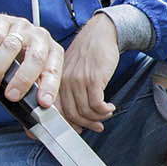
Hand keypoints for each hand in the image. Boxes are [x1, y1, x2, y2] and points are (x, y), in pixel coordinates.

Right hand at [0, 12, 61, 109]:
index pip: (54, 69)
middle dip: (23, 79)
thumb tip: (32, 117)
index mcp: (51, 50)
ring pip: (12, 47)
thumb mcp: (25, 72)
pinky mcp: (1, 20)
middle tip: (11, 95)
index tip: (43, 102)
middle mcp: (39, 36)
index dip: (49, 87)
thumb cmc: (12, 57)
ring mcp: (21, 26)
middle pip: (36, 57)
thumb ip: (31, 89)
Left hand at [59, 14, 120, 131]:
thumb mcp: (72, 70)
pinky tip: (110, 107)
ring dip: (98, 118)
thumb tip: (75, 113)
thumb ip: (69, 89)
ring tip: (106, 114)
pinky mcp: (93, 79)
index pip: (56, 110)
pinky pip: (97, 105)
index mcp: (56, 81)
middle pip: (72, 114)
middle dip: (86, 125)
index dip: (65, 125)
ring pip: (85, 111)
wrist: (100, 34)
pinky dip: (104, 111)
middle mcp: (64, 82)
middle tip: (96, 127)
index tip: (76, 131)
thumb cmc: (88, 53)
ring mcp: (78, 81)